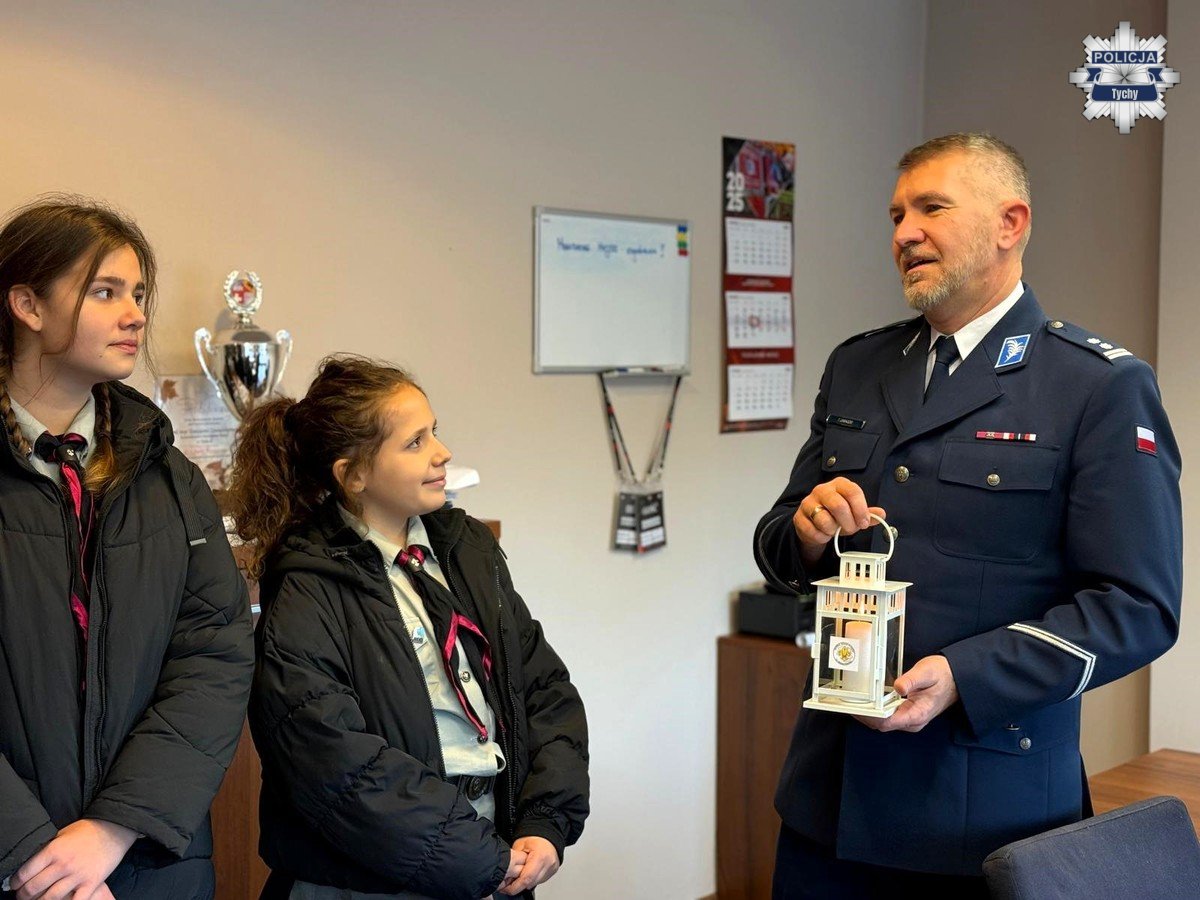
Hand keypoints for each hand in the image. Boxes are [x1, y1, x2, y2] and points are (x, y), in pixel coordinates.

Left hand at [10, 819, 136, 899]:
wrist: (115, 828)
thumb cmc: (87, 830)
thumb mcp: (61, 834)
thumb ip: (47, 850)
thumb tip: (31, 865)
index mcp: (53, 850)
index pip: (25, 873)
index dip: (15, 882)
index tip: (15, 885)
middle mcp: (63, 864)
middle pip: (34, 888)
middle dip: (24, 895)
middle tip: (23, 896)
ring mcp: (78, 875)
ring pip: (50, 898)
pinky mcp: (92, 882)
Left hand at [497, 836, 559, 894]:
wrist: (546, 835)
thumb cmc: (534, 838)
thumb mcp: (520, 845)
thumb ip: (514, 860)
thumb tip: (506, 873)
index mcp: (540, 856)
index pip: (527, 877)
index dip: (515, 886)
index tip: (506, 888)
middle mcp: (548, 864)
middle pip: (531, 883)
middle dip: (519, 885)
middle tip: (509, 882)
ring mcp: (552, 869)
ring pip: (535, 883)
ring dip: (526, 882)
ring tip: (519, 875)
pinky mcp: (552, 871)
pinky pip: (540, 880)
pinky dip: (532, 879)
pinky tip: (527, 872)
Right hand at [793, 477, 885, 564]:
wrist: (814, 524)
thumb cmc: (836, 515)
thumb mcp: (854, 513)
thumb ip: (868, 514)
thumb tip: (881, 514)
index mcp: (839, 484)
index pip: (853, 492)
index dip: (861, 510)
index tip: (864, 523)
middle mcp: (822, 490)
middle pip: (838, 505)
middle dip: (848, 523)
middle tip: (851, 529)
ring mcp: (808, 503)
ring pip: (824, 520)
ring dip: (833, 531)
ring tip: (834, 530)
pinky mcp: (799, 518)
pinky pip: (813, 531)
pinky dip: (822, 537)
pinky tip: (824, 534)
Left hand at [855, 655, 958, 732]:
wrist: (957, 679)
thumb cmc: (943, 675)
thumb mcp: (927, 672)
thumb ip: (911, 680)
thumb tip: (898, 687)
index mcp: (917, 714)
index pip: (888, 722)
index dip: (871, 717)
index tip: (857, 708)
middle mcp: (913, 721)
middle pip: (882, 725)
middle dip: (864, 716)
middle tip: (848, 703)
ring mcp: (910, 719)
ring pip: (883, 723)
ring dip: (868, 714)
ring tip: (853, 702)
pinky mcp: (908, 714)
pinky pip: (888, 717)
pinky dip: (876, 711)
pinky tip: (867, 701)